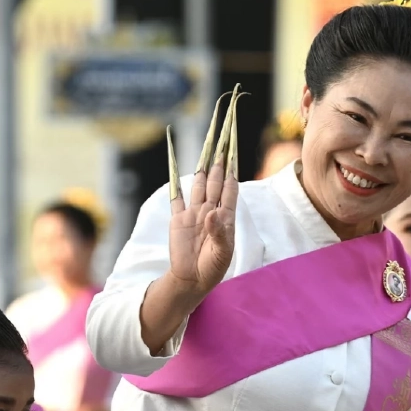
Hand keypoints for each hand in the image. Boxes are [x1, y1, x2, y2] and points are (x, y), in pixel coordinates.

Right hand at [165, 90, 242, 301]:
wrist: (191, 282)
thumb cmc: (211, 270)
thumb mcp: (220, 254)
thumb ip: (219, 233)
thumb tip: (213, 213)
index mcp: (226, 215)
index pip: (230, 182)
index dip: (233, 161)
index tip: (235, 142)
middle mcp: (211, 208)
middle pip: (216, 174)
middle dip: (221, 152)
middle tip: (224, 127)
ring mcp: (194, 212)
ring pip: (199, 180)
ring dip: (204, 160)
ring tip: (208, 140)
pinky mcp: (179, 219)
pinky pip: (176, 194)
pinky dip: (175, 177)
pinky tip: (175, 161)